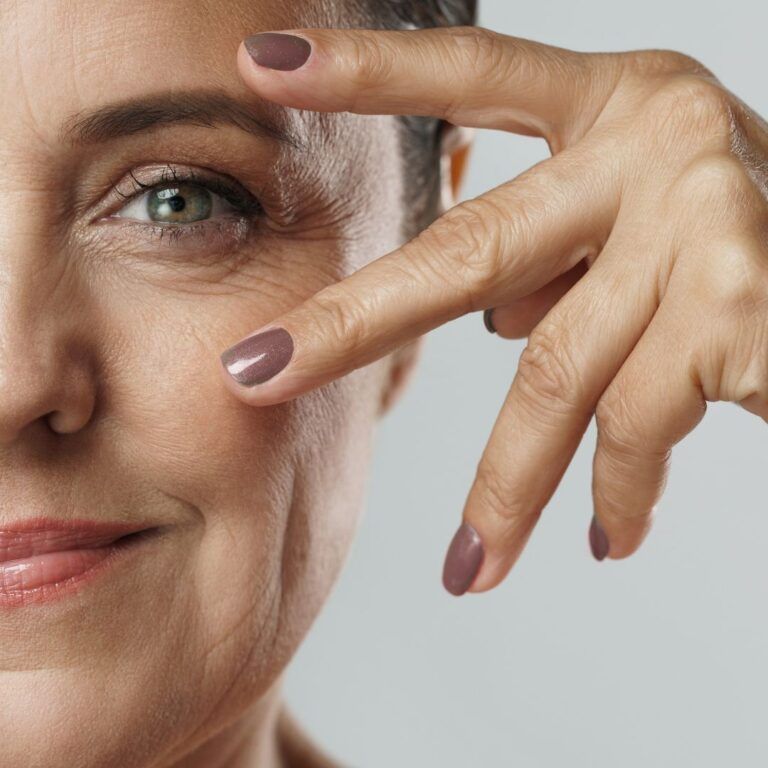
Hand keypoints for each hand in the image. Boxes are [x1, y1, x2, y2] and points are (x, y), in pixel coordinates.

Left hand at [218, 26, 767, 594]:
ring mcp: (701, 217)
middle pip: (468, 249)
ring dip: (507, 489)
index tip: (258, 62)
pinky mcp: (743, 306)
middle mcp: (655, 141)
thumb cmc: (746, 256)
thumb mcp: (646, 222)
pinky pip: (638, 428)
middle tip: (254, 375)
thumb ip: (563, 258)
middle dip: (351, 326)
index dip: (368, 69)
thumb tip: (495, 324)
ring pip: (551, 375)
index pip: (475, 74)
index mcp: (614, 103)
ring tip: (471, 569)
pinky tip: (611, 535)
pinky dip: (618, 495)